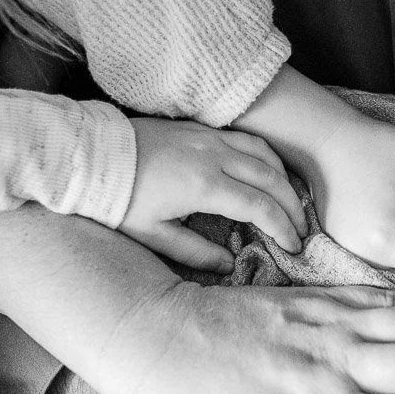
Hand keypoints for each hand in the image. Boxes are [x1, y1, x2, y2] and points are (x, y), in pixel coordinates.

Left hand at [122, 119, 305, 270]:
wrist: (92, 155)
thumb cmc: (119, 199)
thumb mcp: (153, 234)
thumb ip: (195, 252)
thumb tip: (228, 264)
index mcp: (205, 186)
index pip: (260, 207)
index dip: (283, 228)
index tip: (293, 246)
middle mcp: (214, 157)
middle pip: (272, 179)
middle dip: (293, 207)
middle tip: (302, 230)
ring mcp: (210, 138)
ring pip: (264, 154)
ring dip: (284, 179)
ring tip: (291, 202)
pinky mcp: (201, 129)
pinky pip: (248, 139)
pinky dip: (267, 157)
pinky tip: (268, 172)